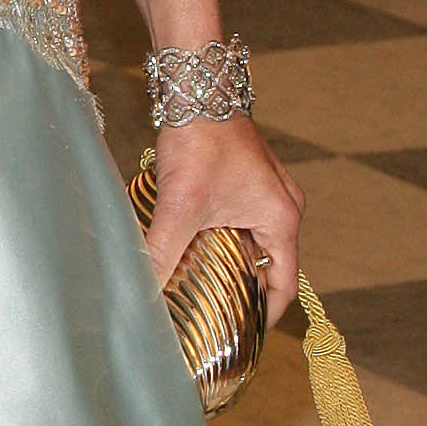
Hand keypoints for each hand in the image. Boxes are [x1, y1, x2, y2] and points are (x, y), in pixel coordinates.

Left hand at [142, 115, 303, 324]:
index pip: (284, 284)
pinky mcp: (246, 180)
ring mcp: (266, 191)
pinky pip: (240, 222)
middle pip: (268, 265)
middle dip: (241, 291)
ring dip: (229, 264)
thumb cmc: (200, 142)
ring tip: (200, 290)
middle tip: (213, 319)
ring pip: (251, 243)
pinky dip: (221, 240)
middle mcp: (282, 207)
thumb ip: (162, 252)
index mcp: (282, 219)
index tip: (240, 337)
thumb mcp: (180, 206)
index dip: (264, 315)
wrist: (197, 88)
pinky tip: (191, 250)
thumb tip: (142, 291)